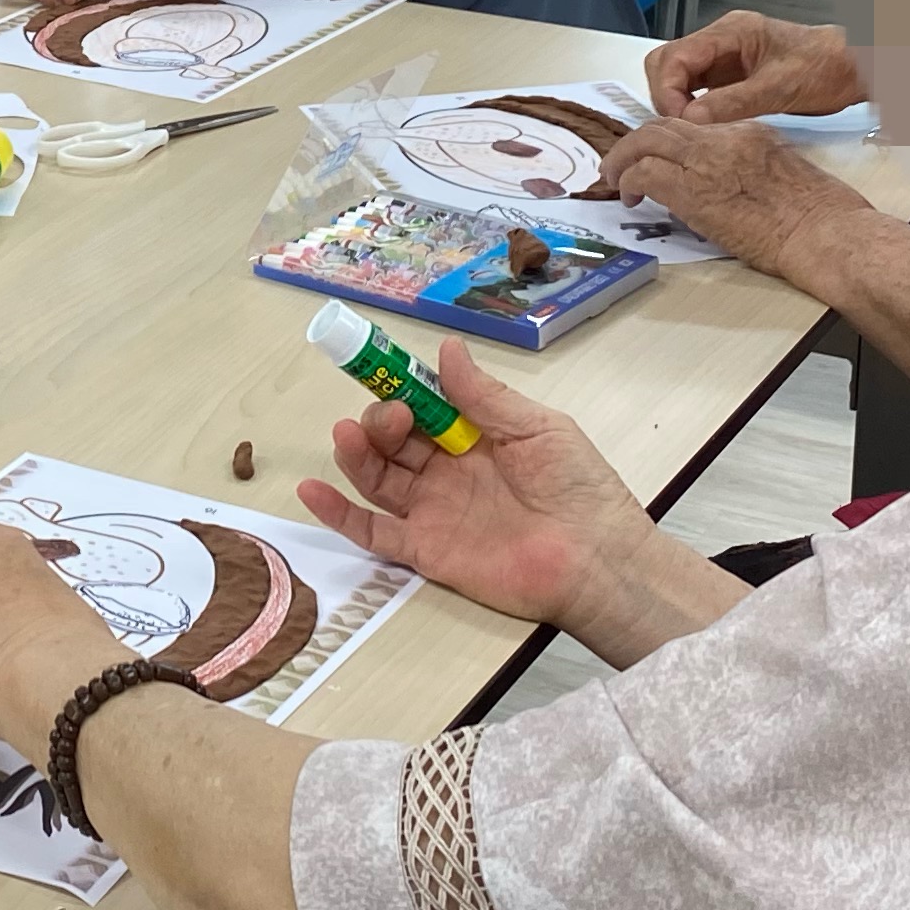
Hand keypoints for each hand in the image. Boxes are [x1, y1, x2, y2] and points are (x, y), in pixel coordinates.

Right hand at [310, 341, 740, 669]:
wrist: (596, 560)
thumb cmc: (578, 488)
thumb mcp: (538, 429)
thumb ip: (486, 396)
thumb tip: (446, 348)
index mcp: (475, 437)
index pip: (424, 405)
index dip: (401, 386)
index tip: (381, 367)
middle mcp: (446, 472)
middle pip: (394, 440)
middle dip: (382, 420)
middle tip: (394, 417)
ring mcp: (432, 512)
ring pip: (377, 478)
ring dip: (356, 453)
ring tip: (348, 435)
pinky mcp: (425, 551)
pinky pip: (372, 533)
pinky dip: (338, 513)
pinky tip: (312, 490)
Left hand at [599, 113, 857, 281]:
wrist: (825, 233)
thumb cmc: (823, 217)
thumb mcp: (787, 175)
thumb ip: (753, 170)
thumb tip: (729, 186)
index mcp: (750, 132)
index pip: (697, 126)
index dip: (670, 140)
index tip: (658, 157)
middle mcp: (725, 137)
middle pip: (665, 125)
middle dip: (637, 142)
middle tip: (622, 163)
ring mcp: (707, 160)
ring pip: (646, 141)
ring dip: (622, 159)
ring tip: (613, 178)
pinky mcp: (693, 190)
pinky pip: (644, 173)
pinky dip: (628, 181)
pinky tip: (628, 198)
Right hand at [642, 11, 864, 123]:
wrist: (855, 68)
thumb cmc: (827, 67)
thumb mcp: (780, 88)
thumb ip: (732, 102)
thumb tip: (691, 118)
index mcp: (730, 32)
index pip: (674, 56)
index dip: (668, 90)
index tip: (680, 120)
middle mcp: (721, 42)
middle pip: (667, 64)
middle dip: (665, 96)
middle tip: (681, 128)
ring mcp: (725, 59)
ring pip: (679, 79)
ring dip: (678, 104)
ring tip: (693, 131)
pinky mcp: (732, 78)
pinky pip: (699, 92)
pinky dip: (694, 109)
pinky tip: (706, 128)